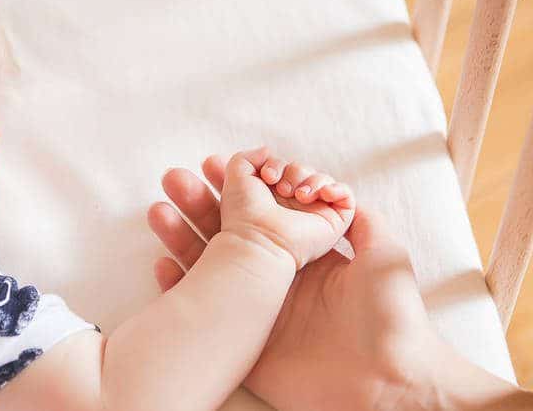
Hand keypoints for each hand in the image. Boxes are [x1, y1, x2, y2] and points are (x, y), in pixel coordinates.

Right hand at [148, 155, 437, 410]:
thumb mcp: (384, 256)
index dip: (237, 189)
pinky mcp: (241, 343)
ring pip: (208, 266)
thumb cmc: (391, 319)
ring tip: (159, 210)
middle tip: (178, 179)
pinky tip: (161, 262)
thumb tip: (338, 190)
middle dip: (200, 204)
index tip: (215, 166)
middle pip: (227, 234)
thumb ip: (361, 221)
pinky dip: (177, 286)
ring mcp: (254, 311)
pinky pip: (201, 310)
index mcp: (302, 259)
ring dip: (181, 236)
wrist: (386, 385)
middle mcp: (273, 280)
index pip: (260, 215)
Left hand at [211, 146, 354, 269]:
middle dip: (294, 172)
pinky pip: (346, 195)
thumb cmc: (244, 211)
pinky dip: (337, 189)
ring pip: (323, 179)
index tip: (267, 176)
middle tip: (282, 189)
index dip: (277, 164)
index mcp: (273, 195)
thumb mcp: (236, 175)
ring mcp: (315, 212)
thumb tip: (268, 151)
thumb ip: (247, 156)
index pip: (285, 167)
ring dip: (311, 181)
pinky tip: (321, 195)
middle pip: (304, 170)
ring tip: (298, 196)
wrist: (259, 238)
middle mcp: (294, 204)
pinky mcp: (334, 222)